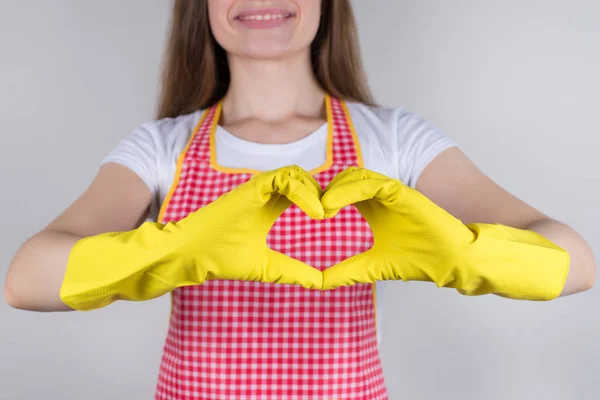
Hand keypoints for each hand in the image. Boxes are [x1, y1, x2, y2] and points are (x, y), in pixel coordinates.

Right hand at [185, 165, 324, 287]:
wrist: (193, 256)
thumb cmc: (222, 259)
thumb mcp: (268, 267)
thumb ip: (293, 271)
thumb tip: (319, 283)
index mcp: (270, 206)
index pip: (302, 191)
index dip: (320, 199)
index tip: (332, 217)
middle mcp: (266, 193)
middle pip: (303, 178)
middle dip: (323, 190)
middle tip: (334, 211)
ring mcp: (259, 188)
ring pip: (296, 174)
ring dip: (315, 190)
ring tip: (324, 213)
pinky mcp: (252, 187)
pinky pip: (285, 178)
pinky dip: (304, 192)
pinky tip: (316, 213)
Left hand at [320, 167, 474, 289]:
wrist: (450, 261)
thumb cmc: (417, 260)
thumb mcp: (371, 266)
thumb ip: (346, 270)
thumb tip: (318, 283)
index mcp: (372, 208)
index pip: (340, 193)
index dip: (322, 199)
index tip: (305, 215)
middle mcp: (379, 196)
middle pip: (343, 180)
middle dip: (323, 190)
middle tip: (308, 209)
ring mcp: (391, 192)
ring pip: (354, 177)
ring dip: (334, 190)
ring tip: (319, 209)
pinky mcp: (401, 192)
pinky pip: (371, 183)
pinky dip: (349, 190)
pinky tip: (332, 205)